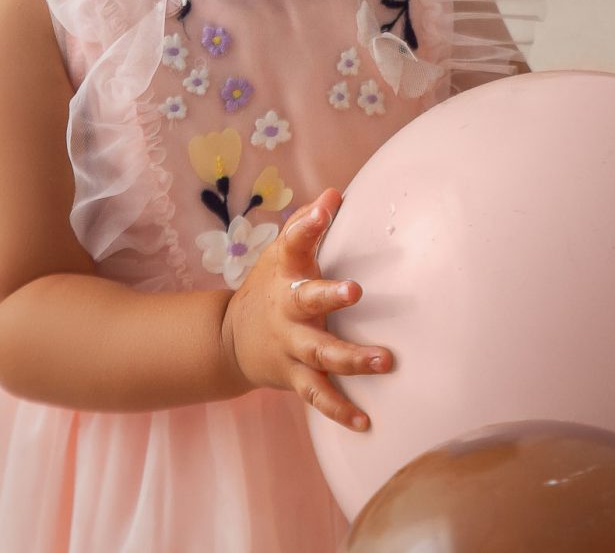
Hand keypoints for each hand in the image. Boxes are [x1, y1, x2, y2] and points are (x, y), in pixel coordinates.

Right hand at [219, 187, 394, 430]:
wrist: (230, 341)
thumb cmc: (270, 286)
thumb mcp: (279, 253)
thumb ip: (307, 224)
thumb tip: (335, 193)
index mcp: (286, 275)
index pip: (293, 242)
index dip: (308, 224)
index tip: (326, 208)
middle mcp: (287, 312)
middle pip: (307, 303)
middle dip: (329, 297)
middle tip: (355, 291)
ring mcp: (290, 348)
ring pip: (320, 355)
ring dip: (351, 359)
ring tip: (384, 361)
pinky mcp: (295, 377)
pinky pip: (318, 397)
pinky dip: (339, 411)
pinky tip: (366, 422)